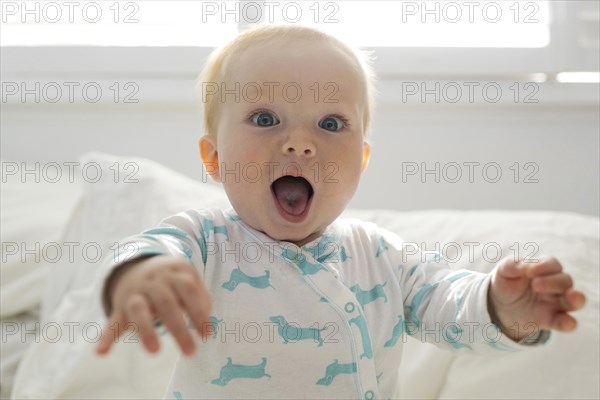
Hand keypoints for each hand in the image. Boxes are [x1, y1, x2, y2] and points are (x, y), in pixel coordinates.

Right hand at [96, 255, 211, 355]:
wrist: (139, 265)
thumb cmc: (173, 280)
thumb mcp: (189, 279)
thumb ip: (200, 298)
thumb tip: (205, 323)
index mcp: (173, 273)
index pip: (188, 290)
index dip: (198, 311)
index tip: (207, 335)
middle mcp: (153, 282)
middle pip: (166, 303)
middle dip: (178, 328)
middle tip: (190, 352)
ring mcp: (135, 294)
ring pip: (139, 310)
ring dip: (146, 331)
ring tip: (154, 352)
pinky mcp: (120, 308)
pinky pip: (112, 322)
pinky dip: (106, 337)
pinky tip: (101, 352)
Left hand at [488, 255, 585, 341]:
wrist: (500, 305)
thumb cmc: (506, 282)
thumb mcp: (504, 270)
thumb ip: (513, 264)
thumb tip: (526, 268)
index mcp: (544, 269)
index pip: (552, 264)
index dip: (543, 266)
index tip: (528, 272)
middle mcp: (555, 285)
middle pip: (566, 280)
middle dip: (553, 282)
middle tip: (535, 285)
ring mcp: (556, 303)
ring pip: (575, 300)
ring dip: (575, 298)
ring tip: (570, 296)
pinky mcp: (552, 320)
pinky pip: (567, 323)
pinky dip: (569, 323)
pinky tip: (567, 322)